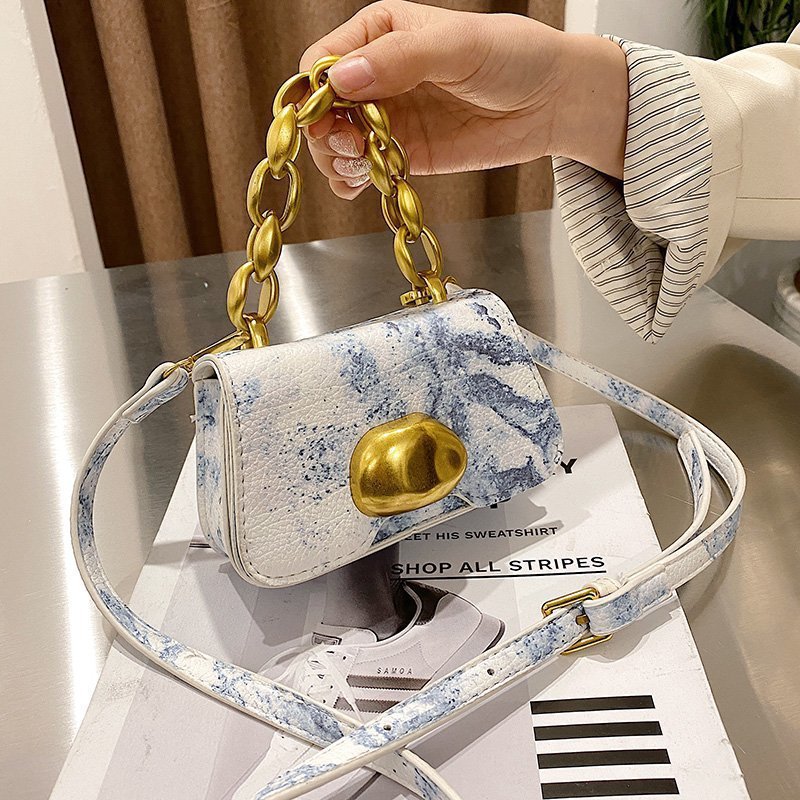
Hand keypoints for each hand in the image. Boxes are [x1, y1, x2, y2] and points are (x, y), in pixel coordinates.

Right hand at [299, 1, 627, 199]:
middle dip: (325, 132)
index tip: (331, 116)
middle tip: (351, 147)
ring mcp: (389, 117)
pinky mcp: (405, 152)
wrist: (551, 101)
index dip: (316, 92)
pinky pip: (364, 169)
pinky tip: (359, 185)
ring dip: (337, 160)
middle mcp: (377, 75)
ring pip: (336, 143)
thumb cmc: (512, 56)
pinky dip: (353, 181)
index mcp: (380, 33)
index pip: (322, 62)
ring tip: (360, 167)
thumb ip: (401, 58)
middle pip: (321, 108)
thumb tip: (343, 79)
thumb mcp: (458, 45)